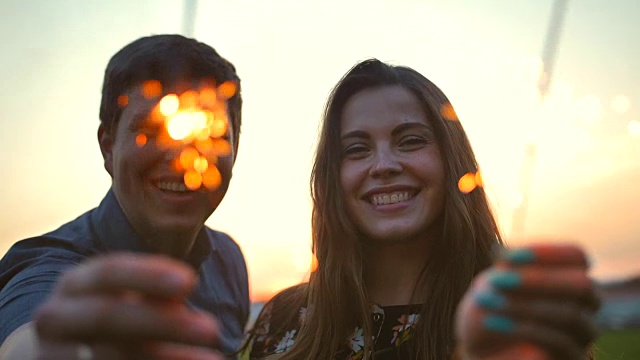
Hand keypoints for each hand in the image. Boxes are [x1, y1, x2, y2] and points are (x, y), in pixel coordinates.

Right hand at [34, 253, 221, 359]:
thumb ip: (153, 290)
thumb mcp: (124, 295)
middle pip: (108, 316)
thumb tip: (184, 287)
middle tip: (213, 328)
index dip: (148, 275)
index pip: (108, 272)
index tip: (191, 281)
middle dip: (162, 322)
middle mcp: (56, 318)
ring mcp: (55, 354)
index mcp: (74, 284)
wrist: (61, 351)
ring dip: (168, 358)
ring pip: (112, 355)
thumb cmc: (108, 315)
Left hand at [455, 243, 599, 359]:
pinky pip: (559, 342)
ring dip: (524, 306)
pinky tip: (490, 321)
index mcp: (570, 276)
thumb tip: (506, 254)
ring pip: (570, 315)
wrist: (481, 349)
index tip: (504, 257)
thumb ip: (507, 267)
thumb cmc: (491, 308)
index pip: (577, 256)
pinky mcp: (574, 358)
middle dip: (539, 279)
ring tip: (485, 301)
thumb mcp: (495, 282)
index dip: (546, 252)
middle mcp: (586, 305)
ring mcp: (584, 334)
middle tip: (496, 280)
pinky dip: (522, 329)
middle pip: (583, 285)